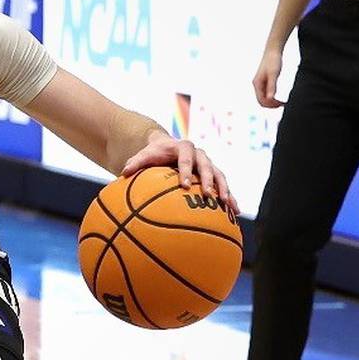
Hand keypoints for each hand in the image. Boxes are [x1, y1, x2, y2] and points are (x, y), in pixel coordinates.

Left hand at [120, 131, 238, 215]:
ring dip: (224, 189)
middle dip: (207, 180)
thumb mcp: (143, 155)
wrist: (167, 147)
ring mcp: (208, 164)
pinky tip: (235, 212)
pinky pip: (223, 186)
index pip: (185, 159)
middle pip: (206, 166)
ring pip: (219, 176)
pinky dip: (230, 198)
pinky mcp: (213, 175)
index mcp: (184, 147)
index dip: (185, 171)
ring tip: (227, 204)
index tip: (184, 185)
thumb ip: (135, 162)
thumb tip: (123, 172)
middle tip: (207, 195)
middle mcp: (199, 155)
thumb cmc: (154, 153)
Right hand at [253, 46, 284, 107]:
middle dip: (271, 105)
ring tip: (281, 102)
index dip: (270, 104)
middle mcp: (256, 85)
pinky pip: (266, 93)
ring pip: (263, 98)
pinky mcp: (264, 81)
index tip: (281, 104)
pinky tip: (279, 95)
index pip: (261, 100)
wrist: (272, 50)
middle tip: (282, 104)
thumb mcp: (274, 74)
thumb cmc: (273, 61)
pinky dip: (272, 97)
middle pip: (261, 101)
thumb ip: (272, 87)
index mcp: (257, 84)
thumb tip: (270, 99)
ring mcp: (259, 83)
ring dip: (271, 102)